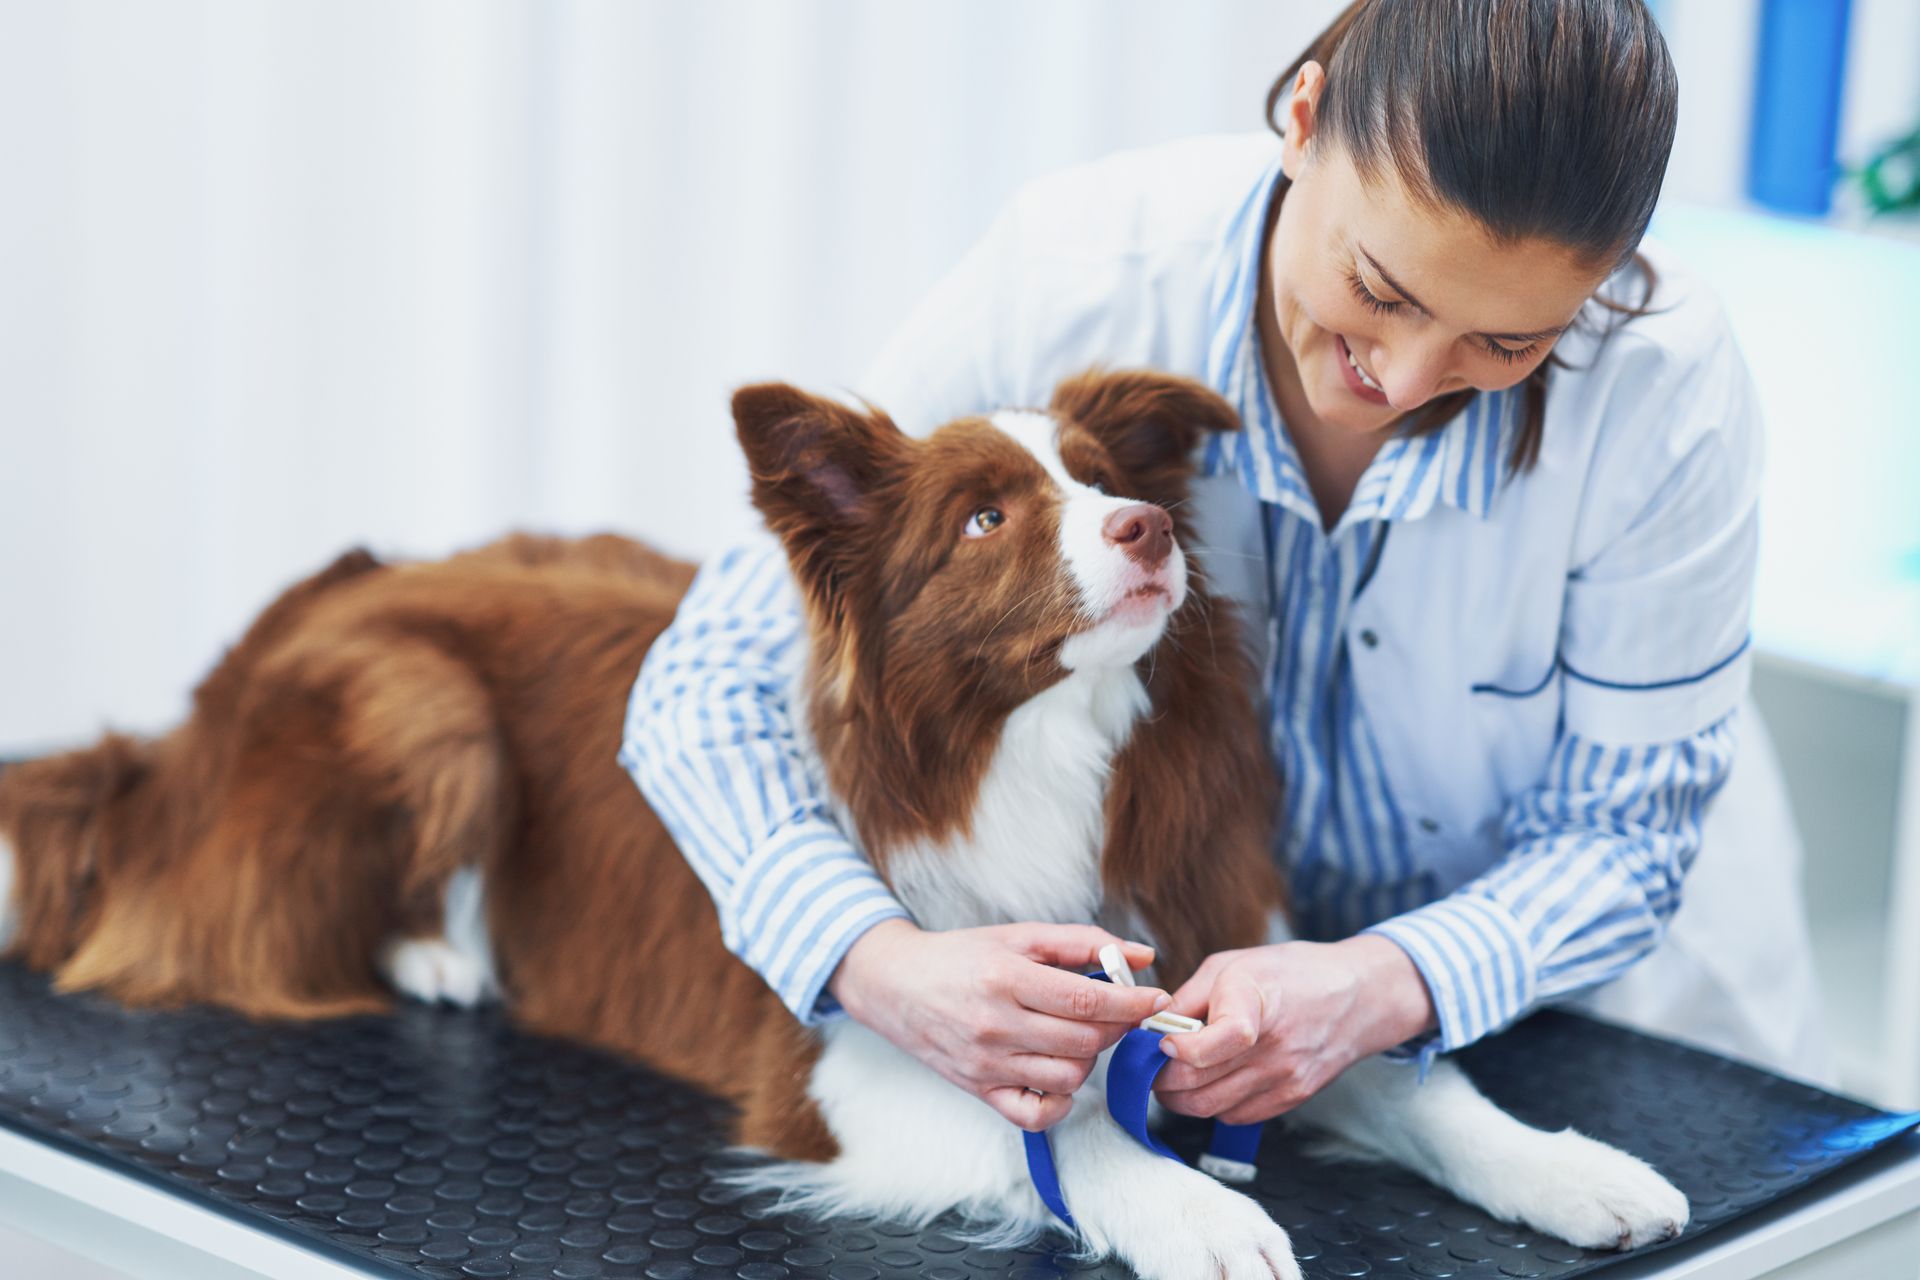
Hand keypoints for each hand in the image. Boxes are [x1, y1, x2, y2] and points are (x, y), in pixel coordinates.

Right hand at [828, 918, 1171, 1129]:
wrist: (896, 986)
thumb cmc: (961, 956)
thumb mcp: (1019, 935)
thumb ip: (1081, 942)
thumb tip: (1142, 954)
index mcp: (1006, 978)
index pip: (1086, 1001)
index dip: (1131, 1002)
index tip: (1155, 999)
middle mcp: (995, 1025)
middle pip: (1084, 1041)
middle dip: (1117, 1027)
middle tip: (1119, 1012)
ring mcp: (987, 1064)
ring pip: (1068, 1077)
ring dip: (1091, 1058)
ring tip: (1082, 1034)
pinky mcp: (980, 1090)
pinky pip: (1036, 1114)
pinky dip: (1061, 1100)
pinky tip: (1060, 1072)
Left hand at [1152, 935, 1436, 1124]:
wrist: (1356, 997)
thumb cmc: (1290, 974)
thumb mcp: (1233, 964)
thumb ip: (1189, 998)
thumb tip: (1150, 1027)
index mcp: (1258, 1001)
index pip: (1221, 1040)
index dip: (1181, 1048)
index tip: (1163, 1041)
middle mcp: (1275, 1046)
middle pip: (1199, 1084)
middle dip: (1160, 1078)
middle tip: (1150, 1063)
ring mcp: (1285, 1077)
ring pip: (1209, 1108)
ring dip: (1179, 1097)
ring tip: (1173, 1073)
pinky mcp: (1292, 1098)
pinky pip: (1234, 1116)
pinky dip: (1211, 1105)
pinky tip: (1209, 1082)